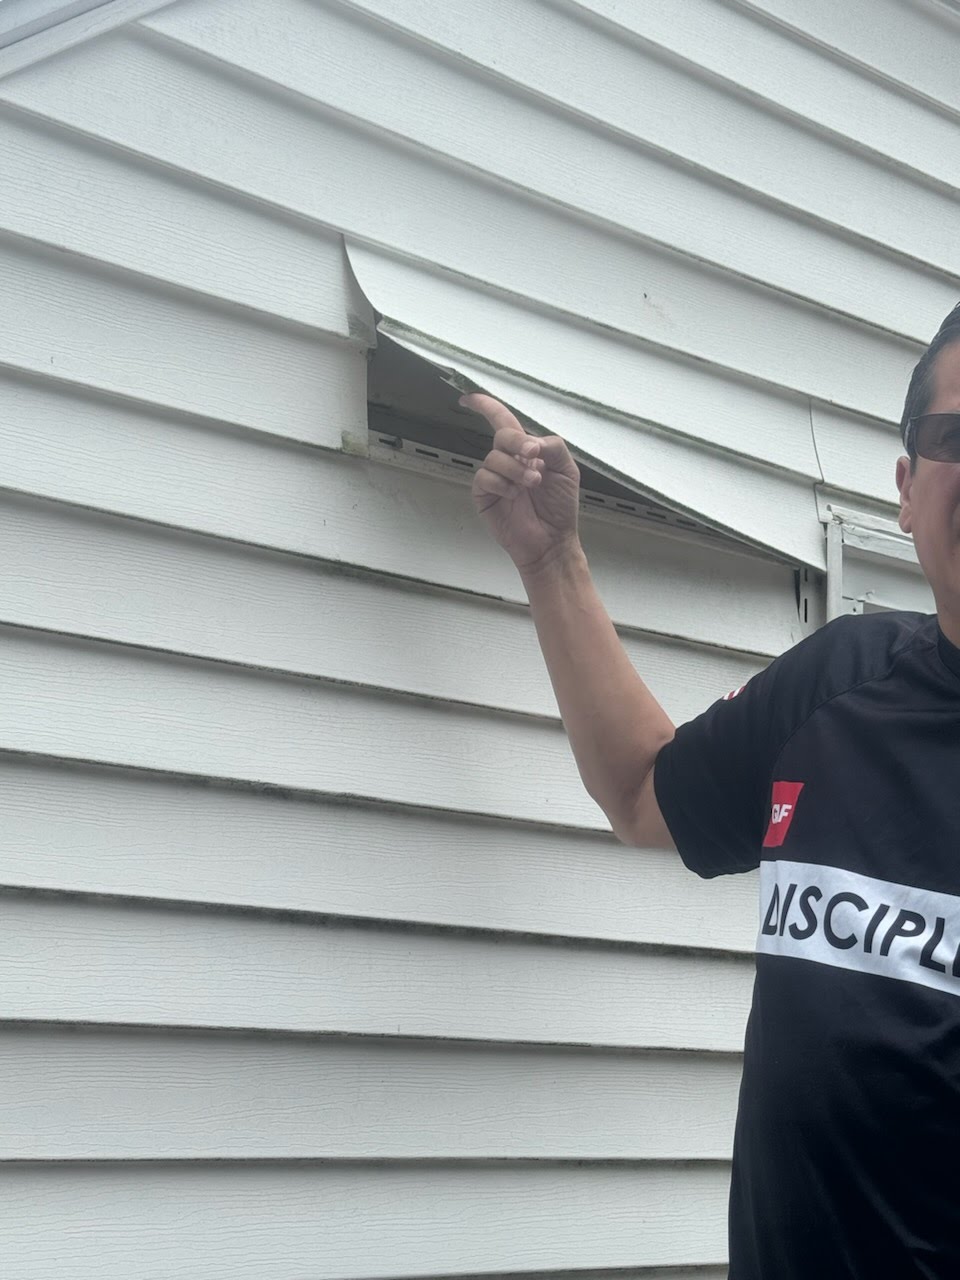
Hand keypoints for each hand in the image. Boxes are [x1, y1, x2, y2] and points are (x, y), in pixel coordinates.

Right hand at [463, 393, 581, 575]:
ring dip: (515, 469)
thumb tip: (530, 441)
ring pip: (494, 457)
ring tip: (530, 485)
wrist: (552, 540)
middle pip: (501, 434)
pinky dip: (501, 484)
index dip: (487, 407)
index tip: (469, 398)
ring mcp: (495, 478)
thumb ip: (553, 446)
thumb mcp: (567, 470)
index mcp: (526, 451)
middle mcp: (508, 460)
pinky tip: (514, 495)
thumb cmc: (559, 507)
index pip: (504, 421)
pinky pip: (484, 478)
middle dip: (517, 442)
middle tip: (533, 457)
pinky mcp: (484, 495)